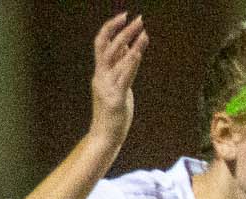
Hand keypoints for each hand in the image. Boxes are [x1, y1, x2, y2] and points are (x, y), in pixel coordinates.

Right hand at [89, 12, 146, 147]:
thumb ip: (121, 67)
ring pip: (117, 60)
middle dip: (124, 31)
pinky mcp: (116, 99)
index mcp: (100, 73)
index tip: (124, 16)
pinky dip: (130, 64)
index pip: (101, 43)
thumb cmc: (112, 112)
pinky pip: (123, 78)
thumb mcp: (118, 85)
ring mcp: (107, 87)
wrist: (104, 136)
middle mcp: (101, 77)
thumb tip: (128, 47)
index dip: (111, 28)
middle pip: (109, 47)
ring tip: (144, 32)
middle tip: (138, 19)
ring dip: (132, 45)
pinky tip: (138, 53)